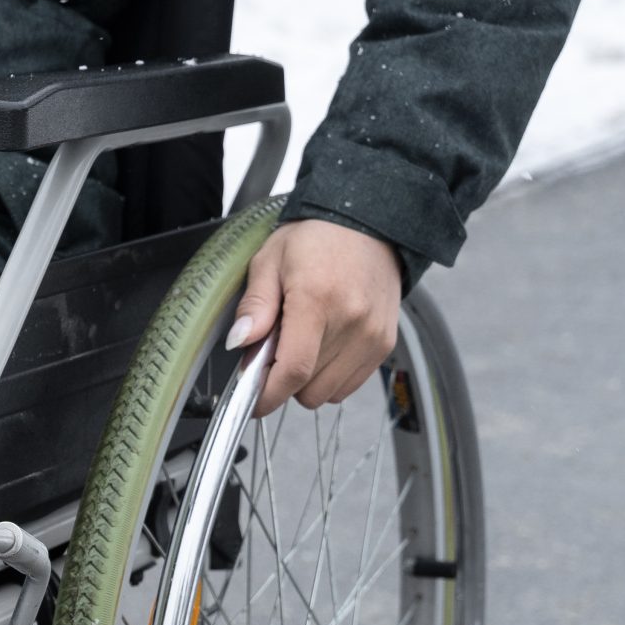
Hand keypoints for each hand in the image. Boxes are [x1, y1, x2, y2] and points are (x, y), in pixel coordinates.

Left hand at [227, 219, 404, 416]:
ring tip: (302, 343)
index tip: (251, 401)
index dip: (267, 395)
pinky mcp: (385, 343)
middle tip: (275, 351)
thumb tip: (239, 342)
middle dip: (282, 381)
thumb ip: (254, 305)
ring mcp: (372, 335)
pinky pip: (348, 385)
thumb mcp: (270, 261)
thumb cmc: (317, 239)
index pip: (293, 370)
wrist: (369, 223)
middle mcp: (351, 322)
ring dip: (307, 381)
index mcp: (317, 300)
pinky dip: (329, 377)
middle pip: (307, 388)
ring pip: (327, 393)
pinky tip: (323, 347)